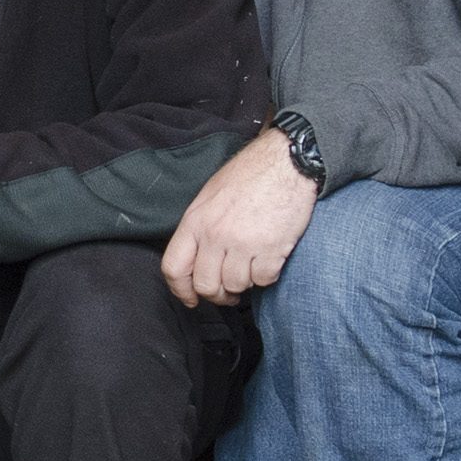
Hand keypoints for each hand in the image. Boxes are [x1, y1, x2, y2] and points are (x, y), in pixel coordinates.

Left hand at [161, 127, 317, 308]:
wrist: (286, 162)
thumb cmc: (249, 176)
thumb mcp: (210, 196)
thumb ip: (199, 229)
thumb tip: (195, 260)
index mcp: (195, 221)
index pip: (174, 267)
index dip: (180, 290)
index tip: (191, 298)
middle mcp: (216, 234)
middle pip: (206, 285)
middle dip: (218, 295)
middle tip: (228, 291)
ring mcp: (243, 243)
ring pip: (236, 286)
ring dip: (244, 283)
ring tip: (250, 268)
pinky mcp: (272, 248)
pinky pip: (264, 280)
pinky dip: (267, 276)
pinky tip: (268, 260)